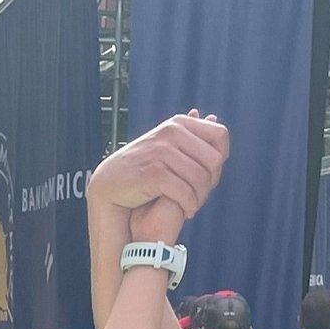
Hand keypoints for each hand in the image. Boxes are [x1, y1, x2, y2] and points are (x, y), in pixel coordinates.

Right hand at [90, 112, 228, 248]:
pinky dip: (190, 206)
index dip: (220, 159)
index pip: (220, 135)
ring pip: (201, 179)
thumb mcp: (166, 144)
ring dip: (200, 198)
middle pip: (214, 160)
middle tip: (199, 195)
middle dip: (211, 182)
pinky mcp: (154, 173)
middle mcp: (171, 133)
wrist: (108, 183)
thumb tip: (212, 116)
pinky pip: (186, 193)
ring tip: (192, 205)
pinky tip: (187, 212)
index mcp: (177, 124)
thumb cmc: (141, 167)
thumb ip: (190, 135)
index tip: (208, 175)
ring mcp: (161, 152)